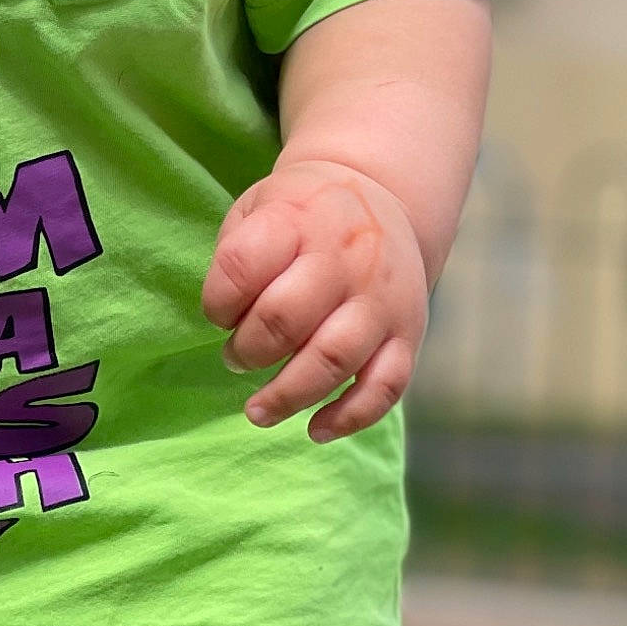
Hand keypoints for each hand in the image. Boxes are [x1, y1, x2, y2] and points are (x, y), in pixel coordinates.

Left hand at [200, 158, 427, 442]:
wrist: (382, 196)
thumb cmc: (303, 211)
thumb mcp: (258, 206)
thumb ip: (237, 253)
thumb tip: (226, 319)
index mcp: (297, 219)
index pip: (242, 266)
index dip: (217, 302)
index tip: (217, 314)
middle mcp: (345, 258)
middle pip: (286, 318)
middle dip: (248, 350)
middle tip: (235, 359)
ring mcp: (380, 299)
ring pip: (334, 358)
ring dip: (289, 394)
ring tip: (257, 410)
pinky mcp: (409, 333)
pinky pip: (385, 387)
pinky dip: (350, 416)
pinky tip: (316, 429)